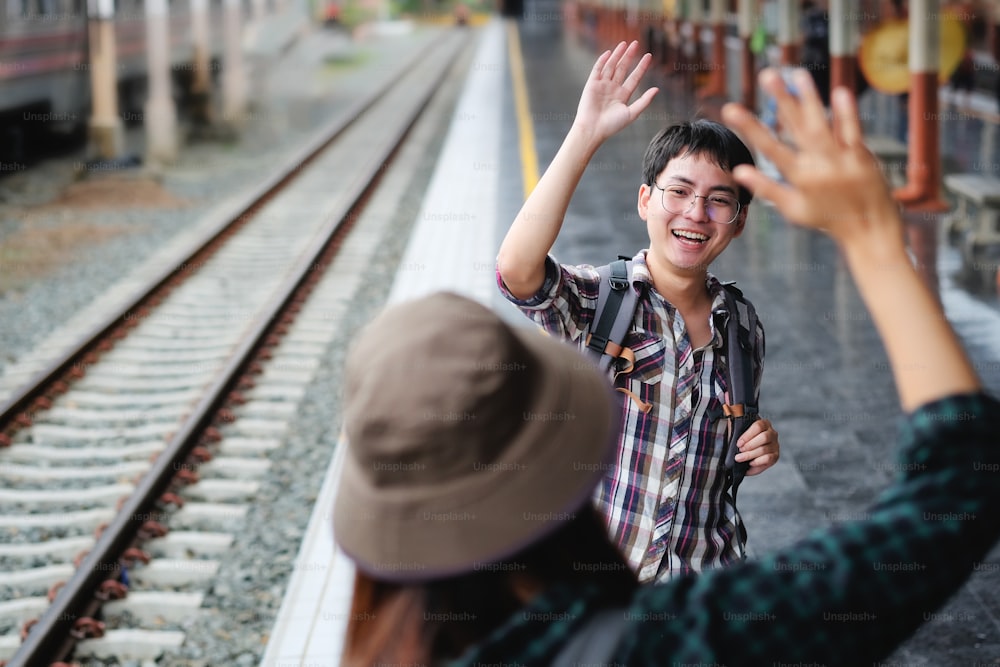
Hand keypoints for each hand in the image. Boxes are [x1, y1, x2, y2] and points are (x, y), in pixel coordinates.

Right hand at [573, 41, 658, 144]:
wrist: (593, 129)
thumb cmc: (612, 125)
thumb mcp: (632, 113)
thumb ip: (644, 101)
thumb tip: (657, 89)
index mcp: (623, 95)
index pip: (634, 77)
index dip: (641, 67)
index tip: (649, 56)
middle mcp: (613, 88)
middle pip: (622, 68)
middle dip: (629, 56)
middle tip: (636, 43)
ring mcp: (602, 85)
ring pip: (611, 66)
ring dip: (617, 55)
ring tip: (624, 44)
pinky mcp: (591, 85)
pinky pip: (597, 69)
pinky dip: (602, 61)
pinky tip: (609, 52)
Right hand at [720, 68, 903, 251]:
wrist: (868, 228)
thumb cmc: (827, 218)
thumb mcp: (792, 209)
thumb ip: (766, 187)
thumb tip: (740, 171)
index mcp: (798, 178)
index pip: (768, 147)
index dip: (749, 126)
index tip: (731, 108)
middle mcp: (818, 166)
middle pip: (795, 127)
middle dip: (781, 99)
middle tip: (767, 74)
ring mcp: (841, 159)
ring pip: (822, 123)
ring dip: (810, 97)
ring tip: (798, 74)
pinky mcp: (861, 155)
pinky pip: (852, 130)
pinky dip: (846, 112)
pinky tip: (839, 91)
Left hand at [735, 418, 778, 475]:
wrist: (749, 452)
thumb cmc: (745, 440)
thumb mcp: (741, 432)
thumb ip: (737, 427)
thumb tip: (730, 422)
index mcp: (764, 424)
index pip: (759, 426)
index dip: (748, 435)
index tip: (738, 443)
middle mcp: (772, 433)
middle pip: (764, 437)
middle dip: (749, 445)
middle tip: (740, 450)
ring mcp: (775, 445)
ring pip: (764, 449)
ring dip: (750, 455)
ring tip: (739, 458)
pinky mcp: (775, 456)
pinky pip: (768, 459)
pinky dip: (757, 461)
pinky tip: (750, 462)